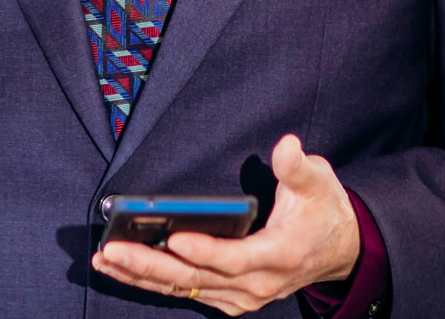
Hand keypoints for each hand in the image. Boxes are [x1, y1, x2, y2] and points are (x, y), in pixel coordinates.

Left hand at [91, 135, 359, 315]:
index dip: (205, 250)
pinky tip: (124, 269)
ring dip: (143, 276)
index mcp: (278, 255)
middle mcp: (257, 283)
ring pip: (185, 288)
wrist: (339, 253)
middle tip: (113, 250)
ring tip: (106, 260)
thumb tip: (286, 146)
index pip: (235, 258)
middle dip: (151, 265)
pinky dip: (155, 282)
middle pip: (197, 277)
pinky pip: (187, 292)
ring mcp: (242, 296)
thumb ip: (298, 167)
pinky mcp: (230, 298)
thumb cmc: (324, 213)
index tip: (174, 236)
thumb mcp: (319, 183)